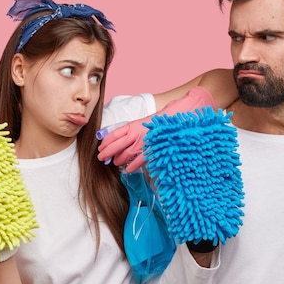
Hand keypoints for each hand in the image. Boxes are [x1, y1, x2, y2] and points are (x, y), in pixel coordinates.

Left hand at [97, 86, 216, 171]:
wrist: (182, 114)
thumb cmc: (166, 118)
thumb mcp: (148, 121)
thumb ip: (137, 128)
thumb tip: (128, 136)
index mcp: (135, 124)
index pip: (115, 133)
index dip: (106, 141)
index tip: (100, 147)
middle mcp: (137, 133)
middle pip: (116, 145)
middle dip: (107, 152)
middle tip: (101, 158)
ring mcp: (144, 142)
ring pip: (125, 154)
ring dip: (118, 160)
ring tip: (114, 163)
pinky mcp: (153, 149)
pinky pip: (139, 161)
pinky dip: (132, 166)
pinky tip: (128, 169)